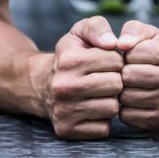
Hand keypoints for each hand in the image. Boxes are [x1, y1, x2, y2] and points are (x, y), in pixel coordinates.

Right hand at [41, 16, 123, 139]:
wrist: (42, 85)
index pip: (116, 61)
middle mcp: (64, 86)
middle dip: (115, 80)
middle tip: (104, 79)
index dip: (115, 61)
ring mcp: (64, 111)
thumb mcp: (79, 32)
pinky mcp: (67, 130)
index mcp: (69, 60)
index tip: (105, 63)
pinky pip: (104, 129)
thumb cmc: (70, 55)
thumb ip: (98, 27)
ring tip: (98, 94)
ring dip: (110, 101)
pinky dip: (102, 120)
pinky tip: (92, 109)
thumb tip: (113, 43)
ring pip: (113, 108)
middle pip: (116, 85)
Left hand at [116, 20, 158, 130]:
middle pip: (128, 76)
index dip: (128, 55)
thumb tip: (120, 44)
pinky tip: (137, 101)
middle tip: (132, 74)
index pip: (131, 53)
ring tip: (134, 87)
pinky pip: (127, 116)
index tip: (136, 58)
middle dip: (125, 74)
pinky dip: (126, 109)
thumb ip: (134, 30)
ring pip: (125, 98)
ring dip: (124, 92)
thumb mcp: (153, 36)